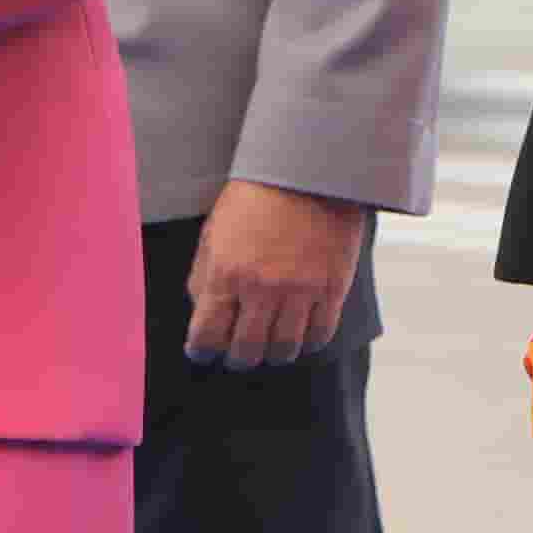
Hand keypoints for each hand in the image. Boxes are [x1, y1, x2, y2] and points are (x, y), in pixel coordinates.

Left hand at [184, 180, 371, 369]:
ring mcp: (300, 291)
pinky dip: (306, 343)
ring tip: (267, 350)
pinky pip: (318, 335)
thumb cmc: (254, 199)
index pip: (207, 333)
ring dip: (272, 355)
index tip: (200, 354)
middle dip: (237, 359)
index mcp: (226, 272)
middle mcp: (261, 288)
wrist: (307, 173)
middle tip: (236, 357)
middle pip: (247, 349)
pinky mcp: (332, 290)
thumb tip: (201, 313)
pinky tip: (298, 338)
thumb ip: (204, 275)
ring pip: (284, 349)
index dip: (201, 351)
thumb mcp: (214, 232)